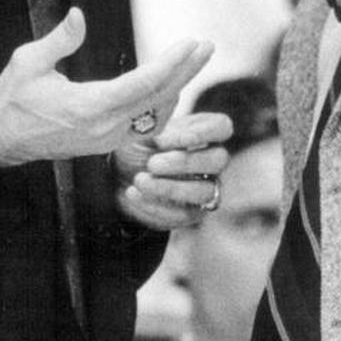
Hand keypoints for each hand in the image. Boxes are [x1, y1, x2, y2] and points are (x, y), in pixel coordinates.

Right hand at [0, 7, 213, 165]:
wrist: (0, 138)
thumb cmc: (13, 98)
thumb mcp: (28, 62)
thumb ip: (59, 40)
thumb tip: (79, 15)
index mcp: (88, 106)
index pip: (143, 84)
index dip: (171, 64)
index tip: (191, 44)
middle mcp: (105, 127)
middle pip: (158, 98)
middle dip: (186, 71)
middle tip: (207, 47)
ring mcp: (108, 139)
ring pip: (155, 114)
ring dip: (177, 87)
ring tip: (193, 61)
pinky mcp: (107, 144)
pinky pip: (145, 124)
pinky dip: (162, 103)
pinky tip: (170, 87)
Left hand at [114, 109, 233, 230]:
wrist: (119, 176)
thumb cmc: (136, 147)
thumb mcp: (140, 132)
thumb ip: (154, 128)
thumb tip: (159, 131)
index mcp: (202, 131)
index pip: (222, 127)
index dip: (201, 132)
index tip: (165, 140)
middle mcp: (210, 160)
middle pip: (218, 160)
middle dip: (183, 162)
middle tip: (152, 163)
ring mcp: (204, 187)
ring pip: (204, 191)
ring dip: (169, 187)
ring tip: (139, 180)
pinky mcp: (190, 213)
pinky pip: (182, 213)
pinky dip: (153, 204)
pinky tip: (133, 193)